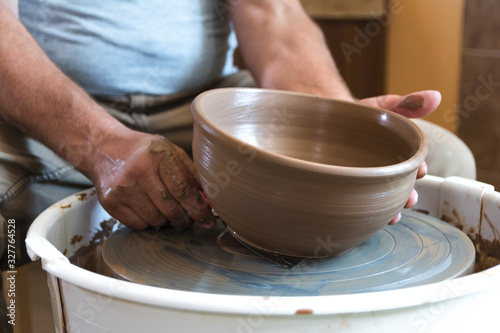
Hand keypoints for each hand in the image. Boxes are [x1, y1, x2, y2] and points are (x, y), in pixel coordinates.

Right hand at [89, 131, 215, 229]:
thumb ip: (191, 174)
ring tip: (168, 211)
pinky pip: (139, 225)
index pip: (183, 189)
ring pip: (156, 220)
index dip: (198, 208)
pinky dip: (149, 222)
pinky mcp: (110, 202)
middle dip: (186, 219)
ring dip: (167, 221)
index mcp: (157, 156)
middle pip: (171, 208)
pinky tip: (149, 210)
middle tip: (192, 221)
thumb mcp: (170, 151)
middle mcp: (138, 172)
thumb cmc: (143, 151)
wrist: (103, 148)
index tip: (208, 218)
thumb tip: (208, 199)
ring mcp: (122, 189)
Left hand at [358, 90, 441, 223]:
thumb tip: (436, 95)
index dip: (417, 168)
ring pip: (381, 199)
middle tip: (409, 199)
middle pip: (398, 187)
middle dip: (407, 194)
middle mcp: (383, 170)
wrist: (323, 121)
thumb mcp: (381, 106)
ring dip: (390, 208)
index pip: (412, 164)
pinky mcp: (346, 189)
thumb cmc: (357, 116)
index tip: (420, 170)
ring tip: (392, 215)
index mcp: (396, 154)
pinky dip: (364, 212)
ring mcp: (365, 181)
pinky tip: (366, 220)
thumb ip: (406, 104)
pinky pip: (358, 203)